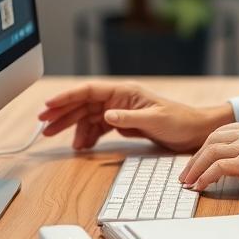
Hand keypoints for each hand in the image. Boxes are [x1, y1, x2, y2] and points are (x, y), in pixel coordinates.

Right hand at [38, 81, 232, 151]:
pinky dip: (88, 136)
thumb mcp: (155, 120)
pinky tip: (80, 147)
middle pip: (84, 103)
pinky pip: (99, 128)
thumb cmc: (180, 121)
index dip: (67, 97)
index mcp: (125, 92)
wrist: (195, 131)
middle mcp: (119, 99)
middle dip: (62, 113)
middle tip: (43, 124)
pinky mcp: (124, 123)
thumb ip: (129, 118)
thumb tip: (106, 115)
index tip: (49, 105)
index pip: (89, 91)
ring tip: (59, 140)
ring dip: (73, 127)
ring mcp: (120, 111)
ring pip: (88, 116)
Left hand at [178, 117, 238, 197]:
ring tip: (188, 183)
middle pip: (211, 140)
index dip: (204, 149)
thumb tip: (234, 163)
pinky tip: (200, 187)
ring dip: (195, 169)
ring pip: (210, 152)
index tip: (196, 163)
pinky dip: (205, 178)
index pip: (220, 133)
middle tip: (186, 175)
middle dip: (195, 159)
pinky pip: (218, 167)